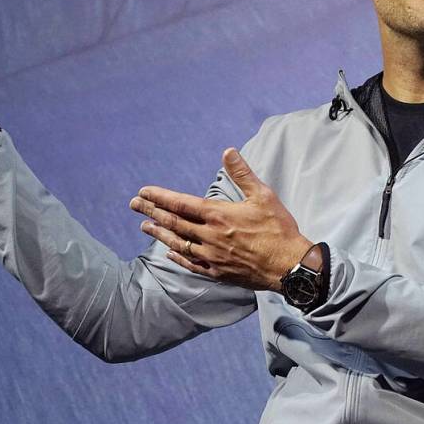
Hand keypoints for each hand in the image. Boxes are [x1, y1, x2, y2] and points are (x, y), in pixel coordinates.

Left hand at [129, 148, 312, 291]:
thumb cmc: (278, 229)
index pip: (180, 203)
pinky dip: (177, 257)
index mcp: (218, 215)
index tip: (143, 192)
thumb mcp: (263, 195)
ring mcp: (212, 256)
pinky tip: (169, 253)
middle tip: (134, 205)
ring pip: (178, 243)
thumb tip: (228, 151)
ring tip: (144, 227)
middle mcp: (210, 236)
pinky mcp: (218, 272)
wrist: (289, 266)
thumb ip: (242, 173)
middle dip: (151, 212)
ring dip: (159, 234)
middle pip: (173, 222)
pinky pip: (192, 264)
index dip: (159, 197)